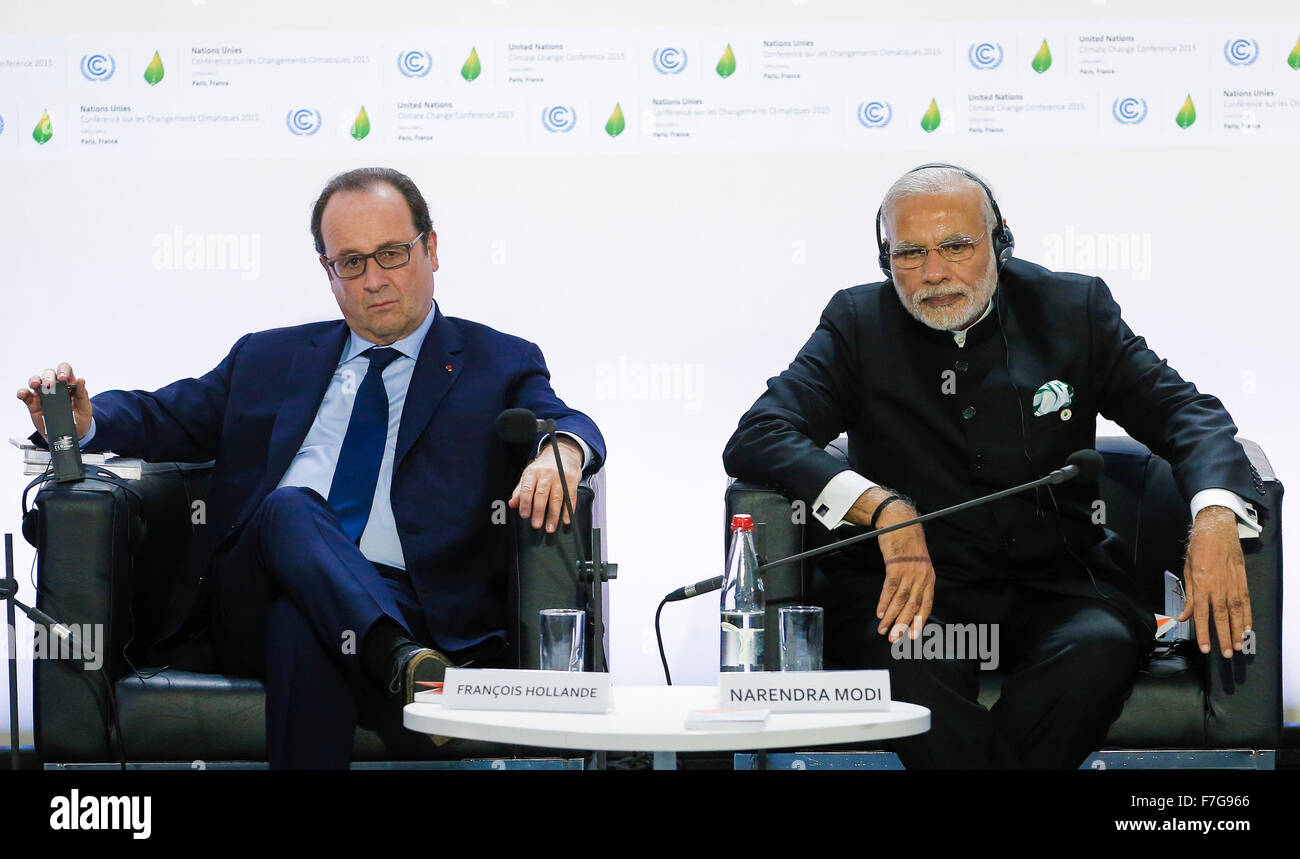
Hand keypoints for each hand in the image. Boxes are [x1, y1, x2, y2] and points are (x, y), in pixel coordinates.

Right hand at [17, 363, 93, 441]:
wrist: (72, 433)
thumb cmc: (80, 417)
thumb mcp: (85, 407)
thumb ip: (82, 394)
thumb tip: (81, 380)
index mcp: (69, 384)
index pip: (65, 369)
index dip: (63, 370)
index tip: (62, 378)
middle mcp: (55, 387)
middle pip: (48, 373)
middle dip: (48, 377)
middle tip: (49, 385)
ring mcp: (43, 395)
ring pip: (35, 381)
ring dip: (34, 381)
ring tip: (36, 385)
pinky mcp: (34, 404)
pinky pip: (26, 396)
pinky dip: (22, 393)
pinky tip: (22, 394)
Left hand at [507, 436, 583, 532]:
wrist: (562, 452)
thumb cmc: (543, 467)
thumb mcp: (529, 475)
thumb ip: (520, 490)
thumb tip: (512, 504)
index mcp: (532, 472)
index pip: (527, 489)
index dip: (525, 503)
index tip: (524, 515)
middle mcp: (546, 473)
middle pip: (542, 495)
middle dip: (539, 511)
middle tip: (536, 524)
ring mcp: (560, 476)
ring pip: (556, 498)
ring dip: (553, 515)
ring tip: (550, 527)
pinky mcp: (572, 480)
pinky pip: (570, 496)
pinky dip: (568, 509)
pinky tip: (566, 519)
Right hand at [847, 488, 934, 641]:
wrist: (900, 523)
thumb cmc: (907, 544)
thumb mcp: (917, 563)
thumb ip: (916, 581)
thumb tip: (908, 600)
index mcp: (930, 578)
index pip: (926, 605)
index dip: (919, 622)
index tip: (911, 636)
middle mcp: (922, 577)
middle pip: (912, 606)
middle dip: (902, 625)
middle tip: (894, 640)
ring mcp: (909, 572)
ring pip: (900, 601)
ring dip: (890, 617)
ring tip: (883, 630)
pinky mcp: (896, 566)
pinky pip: (890, 589)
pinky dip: (884, 603)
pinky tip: (879, 613)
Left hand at [1179, 505, 1251, 658]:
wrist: (1216, 530)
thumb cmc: (1199, 549)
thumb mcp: (1187, 571)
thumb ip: (1188, 596)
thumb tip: (1184, 616)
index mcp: (1201, 585)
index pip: (1201, 615)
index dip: (1203, 633)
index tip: (1206, 648)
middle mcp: (1217, 587)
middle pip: (1221, 617)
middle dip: (1224, 637)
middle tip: (1227, 653)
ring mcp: (1232, 585)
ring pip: (1236, 613)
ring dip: (1238, 631)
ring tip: (1239, 645)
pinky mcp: (1242, 581)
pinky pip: (1245, 602)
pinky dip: (1247, 616)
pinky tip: (1248, 627)